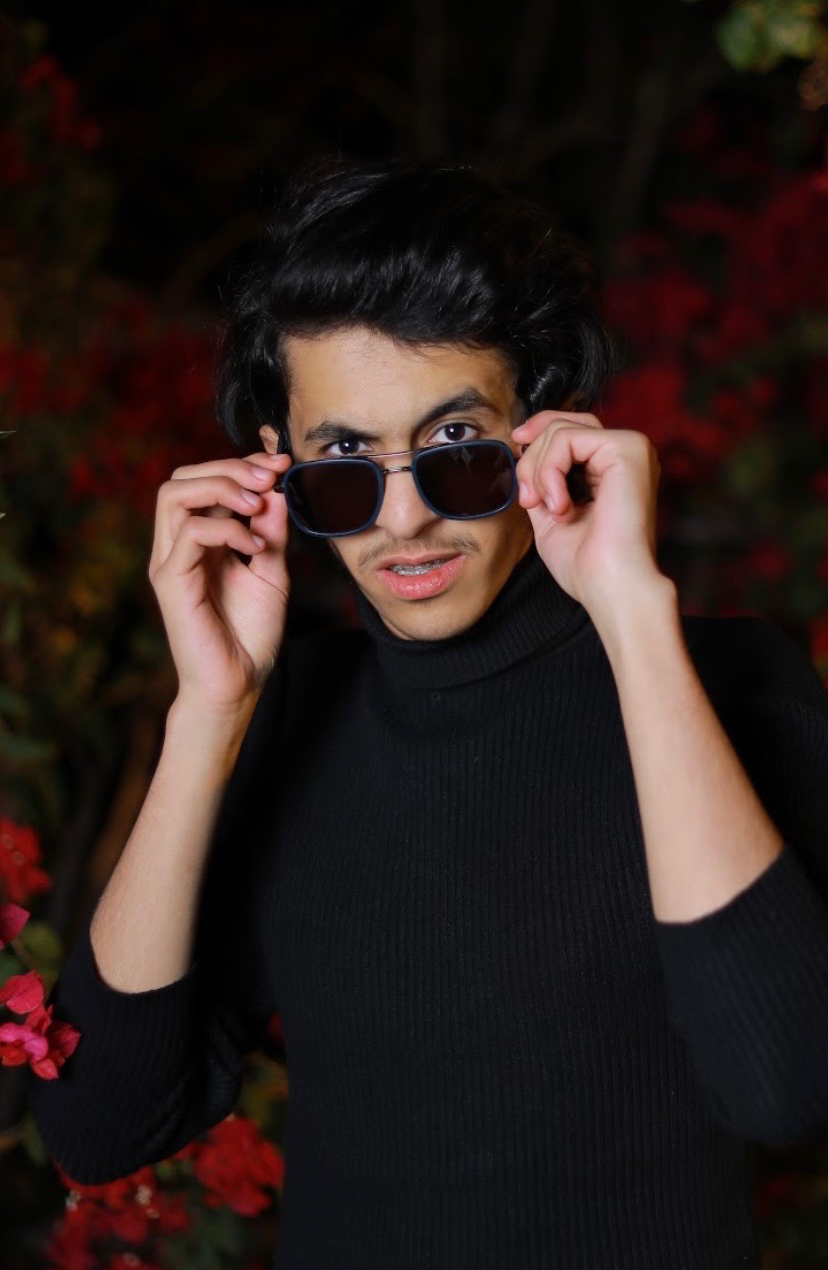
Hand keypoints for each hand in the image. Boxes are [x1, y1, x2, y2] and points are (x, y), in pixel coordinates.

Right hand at [148, 450, 292, 711]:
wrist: (238, 683)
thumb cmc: (251, 634)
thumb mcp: (272, 571)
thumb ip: (271, 532)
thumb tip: (275, 489)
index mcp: (201, 540)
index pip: (206, 481)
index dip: (242, 464)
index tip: (280, 463)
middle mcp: (179, 545)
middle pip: (183, 477)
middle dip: (229, 467)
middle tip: (269, 476)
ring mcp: (171, 561)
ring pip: (174, 494)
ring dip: (221, 486)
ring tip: (257, 502)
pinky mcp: (170, 581)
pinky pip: (190, 532)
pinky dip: (227, 528)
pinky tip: (255, 545)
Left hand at [512, 411, 669, 628]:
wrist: (609, 585)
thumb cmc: (586, 563)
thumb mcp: (550, 512)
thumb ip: (542, 479)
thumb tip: (522, 448)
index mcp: (613, 467)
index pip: (571, 428)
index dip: (538, 432)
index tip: (515, 446)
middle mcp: (626, 452)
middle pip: (563, 423)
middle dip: (531, 456)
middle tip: (528, 499)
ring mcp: (630, 446)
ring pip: (560, 430)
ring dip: (538, 471)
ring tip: (548, 508)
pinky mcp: (627, 448)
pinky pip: (567, 439)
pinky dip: (550, 471)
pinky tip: (560, 504)